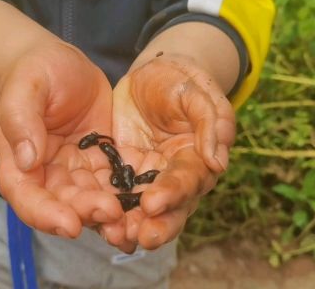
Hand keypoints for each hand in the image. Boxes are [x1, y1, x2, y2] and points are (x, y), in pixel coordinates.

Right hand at [0, 43, 123, 238]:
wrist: (63, 62)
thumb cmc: (36, 69)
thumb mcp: (25, 84)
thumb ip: (21, 117)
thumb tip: (27, 160)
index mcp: (17, 160)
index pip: (25, 196)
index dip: (44, 214)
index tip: (70, 224)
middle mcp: (45, 174)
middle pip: (62, 205)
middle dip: (86, 214)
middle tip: (112, 213)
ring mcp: (74, 172)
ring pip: (90, 202)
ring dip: (108, 215)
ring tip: (130, 222)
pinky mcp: (100, 165)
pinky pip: (113, 187)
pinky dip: (126, 199)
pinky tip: (144, 206)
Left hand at [101, 55, 235, 251]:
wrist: (150, 76)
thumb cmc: (180, 80)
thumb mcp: (196, 91)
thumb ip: (209, 121)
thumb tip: (217, 162)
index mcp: (198, 157)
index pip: (188, 180)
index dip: (173, 193)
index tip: (153, 203)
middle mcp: (176, 175)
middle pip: (172, 207)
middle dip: (159, 225)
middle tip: (141, 237)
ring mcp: (149, 177)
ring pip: (144, 210)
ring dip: (133, 226)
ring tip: (116, 238)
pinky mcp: (125, 174)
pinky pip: (118, 197)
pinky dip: (110, 212)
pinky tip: (97, 225)